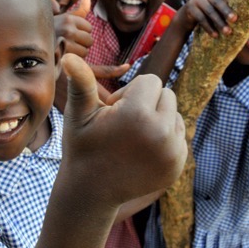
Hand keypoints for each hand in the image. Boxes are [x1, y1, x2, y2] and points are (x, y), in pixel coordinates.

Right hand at [53, 0, 92, 56]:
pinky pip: (79, 58)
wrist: (31, 44)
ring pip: (85, 51)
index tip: (72, 35)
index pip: (89, 28)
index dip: (82, 33)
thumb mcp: (64, 18)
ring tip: (68, 50)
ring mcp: (65, 42)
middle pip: (89, 40)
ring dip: (78, 53)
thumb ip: (79, 9)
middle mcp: (67, 28)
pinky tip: (66, 57)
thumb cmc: (52, 31)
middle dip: (82, 44)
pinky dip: (74, 59)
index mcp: (67, 18)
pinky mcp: (63, 54)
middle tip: (71, 44)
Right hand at [61, 54, 186, 204]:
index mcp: (138, 114)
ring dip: (158, 119)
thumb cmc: (83, 146)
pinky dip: (166, 138)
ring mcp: (173, 151)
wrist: (91, 192)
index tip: (114, 111)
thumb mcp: (79, 114)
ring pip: (176, 114)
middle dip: (147, 103)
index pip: (150, 81)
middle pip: (166, 94)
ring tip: (134, 138)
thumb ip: (81, 83)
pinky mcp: (178, 164)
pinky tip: (143, 152)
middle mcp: (161, 132)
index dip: (129, 92)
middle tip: (123, 124)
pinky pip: (180, 136)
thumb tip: (68, 55)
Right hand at [175, 0, 237, 36]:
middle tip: (235, 19)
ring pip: (210, 12)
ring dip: (219, 23)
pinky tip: (216, 35)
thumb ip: (224, 4)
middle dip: (226, 11)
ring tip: (228, 32)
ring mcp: (197, 0)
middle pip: (217, 2)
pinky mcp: (190, 9)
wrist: (186, 16)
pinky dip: (209, 28)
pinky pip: (201, 19)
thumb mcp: (214, 6)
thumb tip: (239, 15)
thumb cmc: (206, 11)